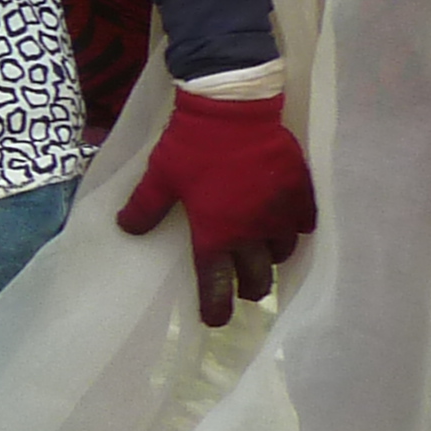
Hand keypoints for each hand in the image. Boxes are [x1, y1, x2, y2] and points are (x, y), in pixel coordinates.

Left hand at [115, 89, 316, 325]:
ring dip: (270, 258)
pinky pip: (303, 224)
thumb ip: (144, 208)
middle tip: (241, 286)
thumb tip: (126, 230)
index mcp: (215, 233)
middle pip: (257, 278)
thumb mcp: (159, 177)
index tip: (216, 320)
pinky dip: (294, 230)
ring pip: (282, 253)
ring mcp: (279, 213)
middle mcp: (251, 232)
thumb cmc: (191, 145)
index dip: (216, 305)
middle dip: (248, 287)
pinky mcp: (299, 191)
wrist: (231, 109)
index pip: (216, 283)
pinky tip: (287, 226)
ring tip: (261, 253)